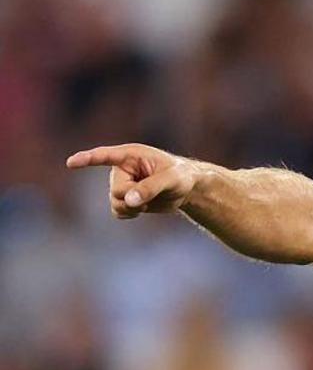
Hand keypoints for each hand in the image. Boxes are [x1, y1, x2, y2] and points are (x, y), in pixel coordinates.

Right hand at [66, 143, 201, 218]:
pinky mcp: (124, 198)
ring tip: (148, 203)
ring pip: (115, 202)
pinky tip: (142, 209)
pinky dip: (130, 213)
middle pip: (115, 190)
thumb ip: (150, 188)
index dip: (87, 159)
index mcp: (130, 156)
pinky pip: (118, 211)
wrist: (186, 188)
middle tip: (152, 195)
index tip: (71, 163)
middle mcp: (121, 169)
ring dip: (132, 208)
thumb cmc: (180, 176)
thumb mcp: (171, 179)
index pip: (104, 156)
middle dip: (133, 197)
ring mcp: (121, 184)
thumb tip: (129, 200)